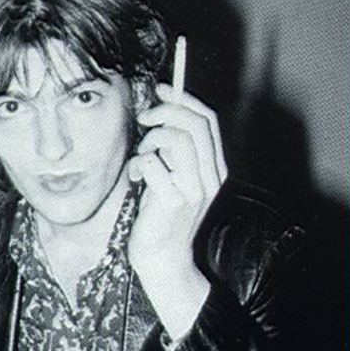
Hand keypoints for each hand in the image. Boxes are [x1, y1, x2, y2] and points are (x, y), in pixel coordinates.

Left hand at [127, 83, 227, 339]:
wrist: (161, 260)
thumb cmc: (159, 217)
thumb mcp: (172, 179)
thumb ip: (173, 152)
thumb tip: (161, 114)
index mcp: (213, 168)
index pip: (208, 120)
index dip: (184, 99)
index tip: (161, 90)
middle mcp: (210, 177)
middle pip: (195, 123)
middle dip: (165, 111)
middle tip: (144, 118)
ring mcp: (194, 190)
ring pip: (176, 140)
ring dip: (151, 141)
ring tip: (142, 158)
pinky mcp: (174, 203)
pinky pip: (153, 165)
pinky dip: (138, 165)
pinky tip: (135, 179)